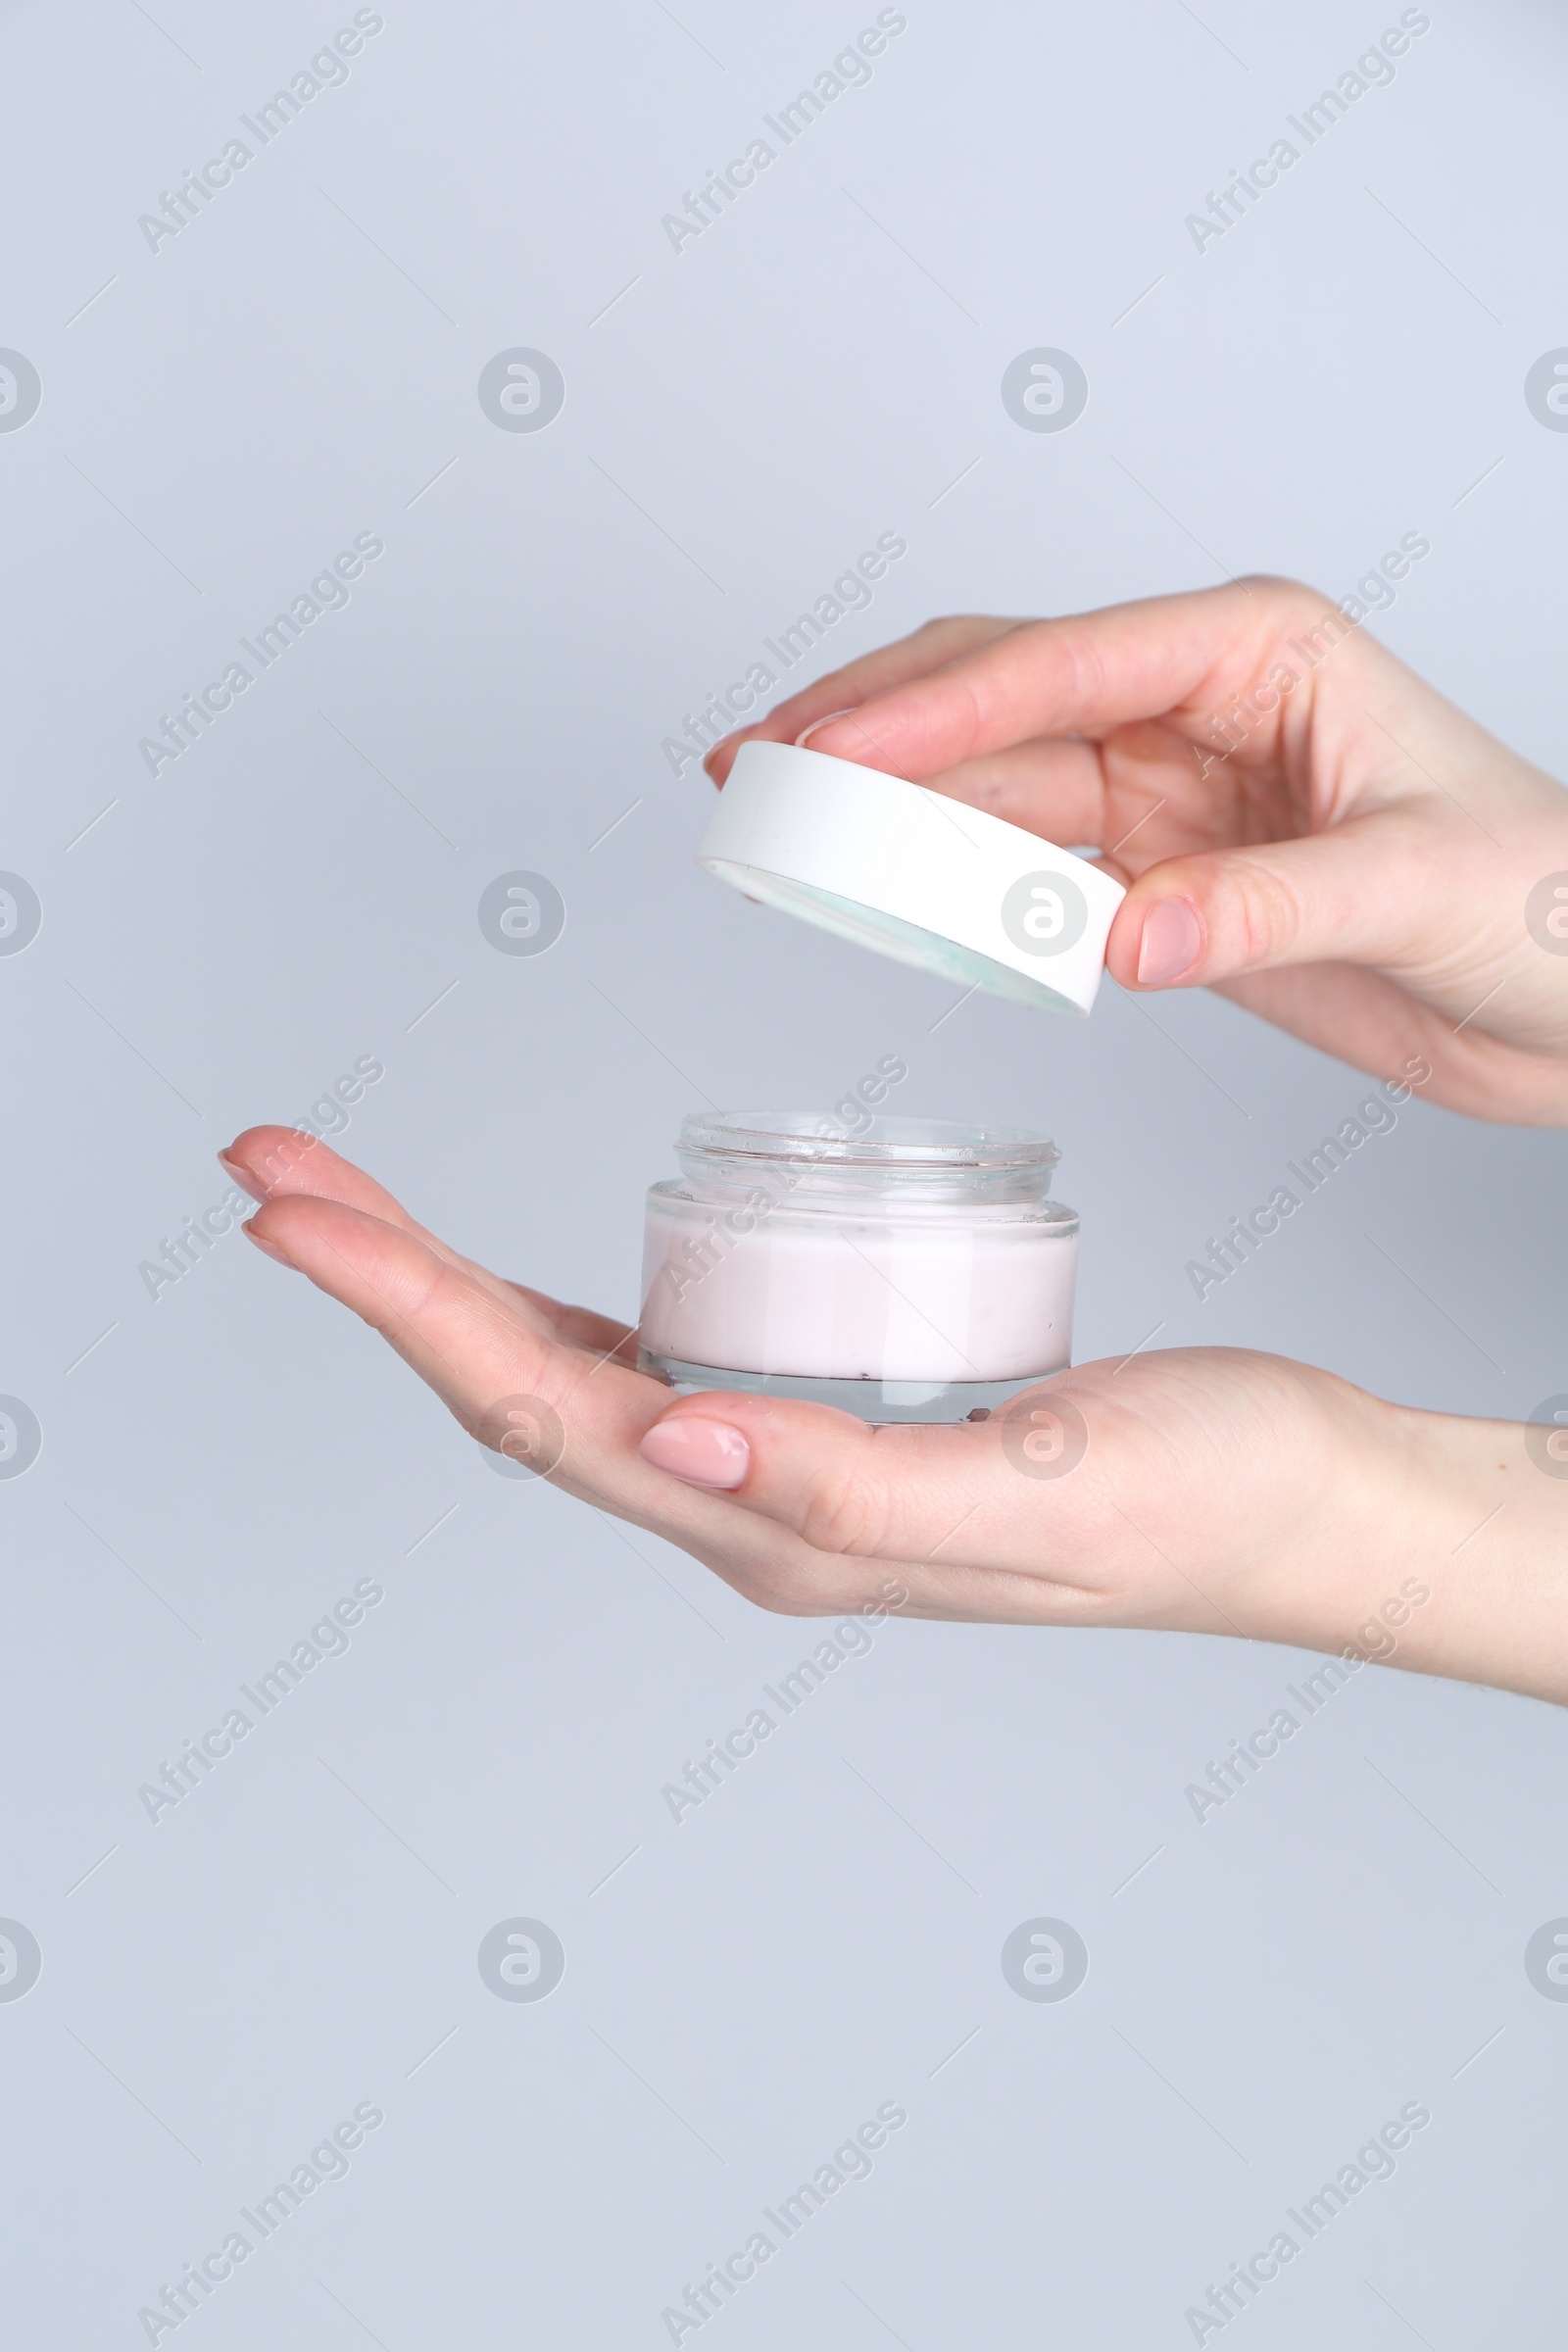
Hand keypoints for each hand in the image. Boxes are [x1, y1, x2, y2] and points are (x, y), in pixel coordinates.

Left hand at [220, 1130, 1567, 1702]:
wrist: (1295, 1500)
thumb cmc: (1197, 1494)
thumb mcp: (1035, 1492)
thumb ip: (847, 1487)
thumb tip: (670, 1444)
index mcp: (778, 1527)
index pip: (542, 1404)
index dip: (404, 1307)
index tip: (297, 1213)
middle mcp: (750, 1504)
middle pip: (515, 1384)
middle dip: (380, 1277)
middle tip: (273, 1167)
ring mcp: (776, 1465)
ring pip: (560, 1375)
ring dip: (435, 1288)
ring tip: (342, 1200)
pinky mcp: (819, 1414)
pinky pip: (641, 1364)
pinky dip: (538, 1306)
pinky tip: (502, 1274)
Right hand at [703, 582, 1567, 1123]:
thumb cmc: (1542, 899)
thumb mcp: (1416, 890)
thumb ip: (1265, 909)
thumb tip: (1124, 938)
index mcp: (1258, 651)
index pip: (1063, 665)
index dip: (934, 710)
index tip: (832, 754)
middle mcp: (1194, 704)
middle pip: (992, 694)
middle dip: (866, 729)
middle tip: (755, 771)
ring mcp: (1164, 787)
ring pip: (985, 779)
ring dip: (881, 805)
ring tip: (771, 829)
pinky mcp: (1153, 870)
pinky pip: (1017, 863)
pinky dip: (937, 879)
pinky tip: (867, 891)